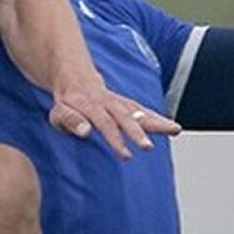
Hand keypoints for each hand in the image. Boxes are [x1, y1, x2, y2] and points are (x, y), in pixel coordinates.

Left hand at [48, 85, 179, 159]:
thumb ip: (71, 121)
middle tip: (148, 147)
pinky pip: (144, 111)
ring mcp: (119, 102)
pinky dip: (158, 119)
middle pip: (125, 117)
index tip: (127, 155)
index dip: (115, 139)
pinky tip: (172, 127)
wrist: (76, 78)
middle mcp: (107, 102)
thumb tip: (85, 132)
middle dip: (138, 132)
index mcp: (89, 105)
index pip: (104, 123)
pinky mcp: (127, 104)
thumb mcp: (58, 112)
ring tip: (175, 130)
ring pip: (139, 111)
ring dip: (157, 121)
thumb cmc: (66, 102)